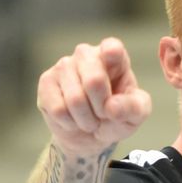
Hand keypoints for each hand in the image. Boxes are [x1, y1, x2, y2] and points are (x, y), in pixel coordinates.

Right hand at [38, 38, 152, 160]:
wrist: (89, 135)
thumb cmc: (115, 117)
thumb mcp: (134, 116)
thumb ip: (133, 108)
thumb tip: (112, 107)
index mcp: (114, 56)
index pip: (112, 47)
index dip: (112, 52)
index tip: (112, 54)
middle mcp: (87, 54)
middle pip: (94, 81)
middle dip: (102, 109)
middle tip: (103, 115)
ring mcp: (64, 66)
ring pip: (75, 100)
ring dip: (86, 120)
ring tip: (90, 120)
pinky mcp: (46, 81)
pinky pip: (59, 110)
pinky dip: (70, 123)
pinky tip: (72, 120)